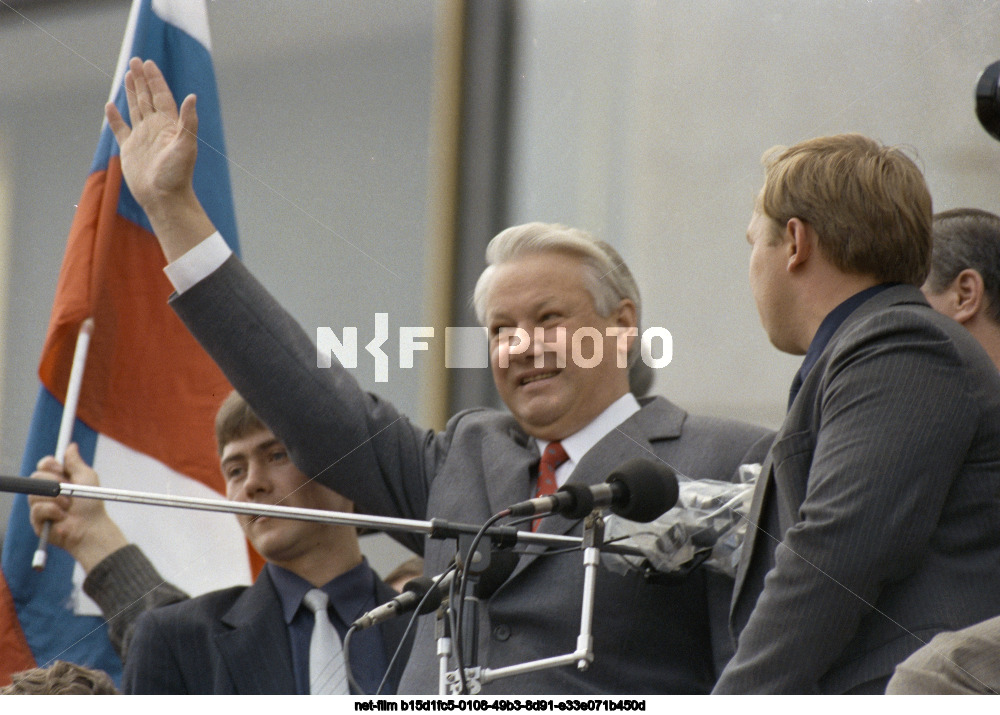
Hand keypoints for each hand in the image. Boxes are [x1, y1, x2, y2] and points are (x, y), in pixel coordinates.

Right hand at [28, 443, 126, 571]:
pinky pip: (37, 509)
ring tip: (69, 506)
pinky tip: (63, 517)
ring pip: (35, 494)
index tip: (60, 468)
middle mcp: (46, 492)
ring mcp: (40, 506)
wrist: (91, 527)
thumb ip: (76, 462)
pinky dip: (53, 511)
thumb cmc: (92, 503)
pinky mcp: (37, 521)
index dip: (49, 464)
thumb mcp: (86, 478)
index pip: (43, 465)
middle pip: (36, 477)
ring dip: (56, 498)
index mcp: (57, 480)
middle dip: (54, 482)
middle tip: (69, 490)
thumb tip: (71, 446)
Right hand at [105, 57, 215, 260]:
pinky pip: (121, 129)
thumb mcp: (186, 146)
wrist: (164, 199)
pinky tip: (111, 105)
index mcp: (169, 126)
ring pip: (136, 109)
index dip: (155, 80)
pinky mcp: (130, 150)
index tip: (149, 63)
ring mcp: (142, 138)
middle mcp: (156, 129)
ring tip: (128, 75)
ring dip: (132, 92)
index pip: (161, 96)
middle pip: (148, 98)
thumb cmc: (177, 175)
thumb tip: (192, 96)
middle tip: (136, 60)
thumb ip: (189, 121)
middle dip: (142, 79)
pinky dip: (115, 117)